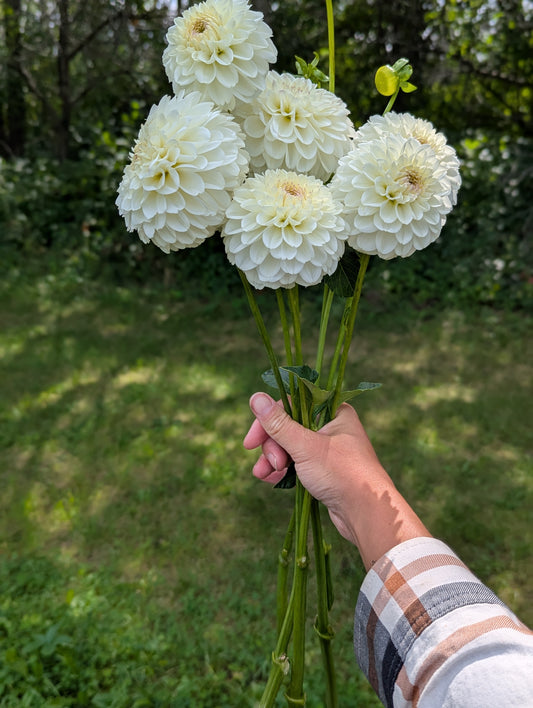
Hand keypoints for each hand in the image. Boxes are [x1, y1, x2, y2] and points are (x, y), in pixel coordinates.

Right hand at [243, 392, 430, 567]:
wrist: (367, 513)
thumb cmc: (341, 474)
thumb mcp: (305, 446)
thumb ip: (278, 423)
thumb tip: (255, 397)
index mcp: (333, 412)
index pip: (291, 406)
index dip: (268, 421)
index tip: (250, 441)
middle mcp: (332, 427)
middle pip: (288, 426)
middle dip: (272, 446)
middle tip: (271, 463)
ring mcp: (328, 449)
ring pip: (290, 446)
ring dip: (274, 459)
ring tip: (263, 475)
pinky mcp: (325, 470)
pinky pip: (297, 462)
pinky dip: (283, 469)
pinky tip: (270, 479)